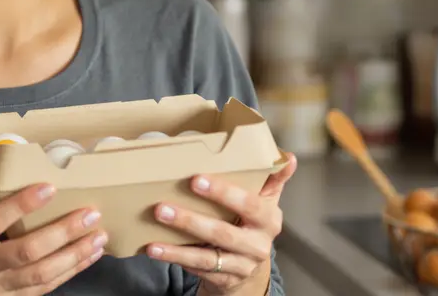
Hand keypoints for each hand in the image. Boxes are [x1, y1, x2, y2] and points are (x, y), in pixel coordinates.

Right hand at [0, 162, 106, 295]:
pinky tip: (88, 257)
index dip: (21, 204)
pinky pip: (45, 288)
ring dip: (75, 255)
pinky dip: (70, 272)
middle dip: (63, 232)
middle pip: (28, 251)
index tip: (48, 187)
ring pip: (42, 273)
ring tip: (99, 236)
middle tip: (90, 214)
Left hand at [144, 153, 297, 294]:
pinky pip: (197, 270)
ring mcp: (241, 266)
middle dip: (189, 221)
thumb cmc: (252, 224)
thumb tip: (287, 156)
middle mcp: (258, 245)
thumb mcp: (265, 201)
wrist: (251, 267)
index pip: (249, 204)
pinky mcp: (224, 280)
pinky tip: (155, 250)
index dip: (223, 193)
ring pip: (206, 257)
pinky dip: (175, 259)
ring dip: (176, 248)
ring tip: (151, 240)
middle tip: (160, 207)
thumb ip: (272, 178)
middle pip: (222, 233)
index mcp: (269, 220)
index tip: (195, 179)